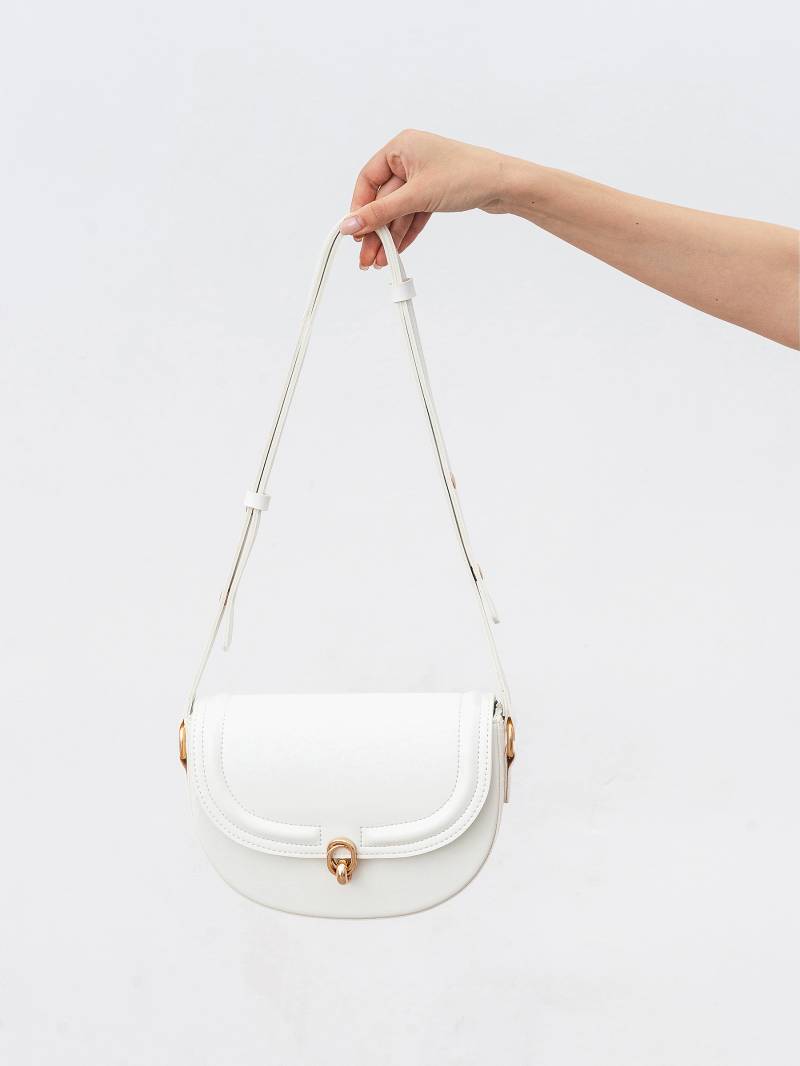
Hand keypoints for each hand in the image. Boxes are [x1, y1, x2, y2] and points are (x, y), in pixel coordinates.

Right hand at [340, 130, 511, 268]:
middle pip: (383, 199)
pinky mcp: (436, 192)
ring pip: (399, 210)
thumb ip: (380, 212)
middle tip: (366, 258)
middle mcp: (410, 158)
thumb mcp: (417, 196)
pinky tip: (397, 251)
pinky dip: (406, 231)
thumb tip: (349, 224)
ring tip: (381, 262)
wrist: (505, 185)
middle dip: (375, 230)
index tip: (354, 233)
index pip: (368, 179)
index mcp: (402, 146)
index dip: (359, 208)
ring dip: (390, 236)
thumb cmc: (466, 176)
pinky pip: (414, 213)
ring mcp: (424, 176)